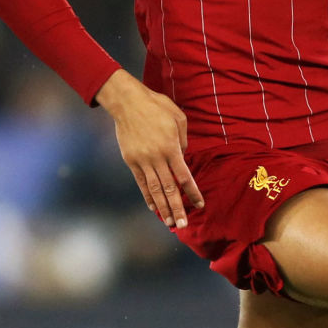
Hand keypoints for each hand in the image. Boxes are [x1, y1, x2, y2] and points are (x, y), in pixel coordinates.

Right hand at [96, 69, 204, 229]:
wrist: (127, 102)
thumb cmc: (157, 106)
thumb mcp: (178, 118)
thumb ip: (183, 141)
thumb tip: (182, 157)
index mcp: (171, 148)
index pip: (184, 176)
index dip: (192, 192)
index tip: (200, 204)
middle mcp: (157, 157)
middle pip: (169, 189)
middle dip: (177, 208)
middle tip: (183, 225)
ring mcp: (142, 161)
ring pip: (154, 190)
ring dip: (162, 208)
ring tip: (169, 222)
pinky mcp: (131, 161)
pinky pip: (141, 183)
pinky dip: (148, 196)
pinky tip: (153, 208)